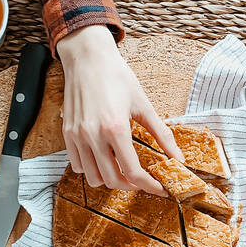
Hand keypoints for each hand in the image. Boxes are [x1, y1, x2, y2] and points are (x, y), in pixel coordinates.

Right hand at [57, 25, 183, 193]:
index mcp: (115, 129)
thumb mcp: (144, 105)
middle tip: (144, 181)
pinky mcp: (67, 133)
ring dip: (110, 180)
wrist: (88, 57)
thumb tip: (178, 157)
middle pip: (112, 180)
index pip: (132, 172)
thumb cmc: (117, 77)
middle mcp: (93, 136)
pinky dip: (92, 170)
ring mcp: (77, 136)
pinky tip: (105, 160)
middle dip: (132, 186)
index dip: (149, 186)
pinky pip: (77, 165)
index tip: (160, 189)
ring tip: (124, 171)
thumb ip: (162, 134)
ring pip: (92, 177)